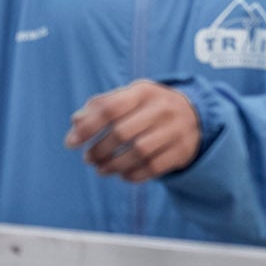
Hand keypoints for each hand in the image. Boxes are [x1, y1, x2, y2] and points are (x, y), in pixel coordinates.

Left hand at [65, 80, 200, 182]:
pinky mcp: (182, 151)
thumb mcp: (128, 97)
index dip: (88, 127)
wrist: (194, 114)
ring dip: (114, 165)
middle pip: (122, 133)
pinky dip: (133, 174)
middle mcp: (161, 109)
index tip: (71, 143)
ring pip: (138, 153)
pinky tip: (122, 174)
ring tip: (100, 168)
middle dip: (99, 150)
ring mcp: (175, 130)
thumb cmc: (148, 106)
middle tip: (88, 158)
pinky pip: (154, 168)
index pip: (110, 108)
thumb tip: (75, 122)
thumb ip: (100, 106)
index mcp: (143, 91)